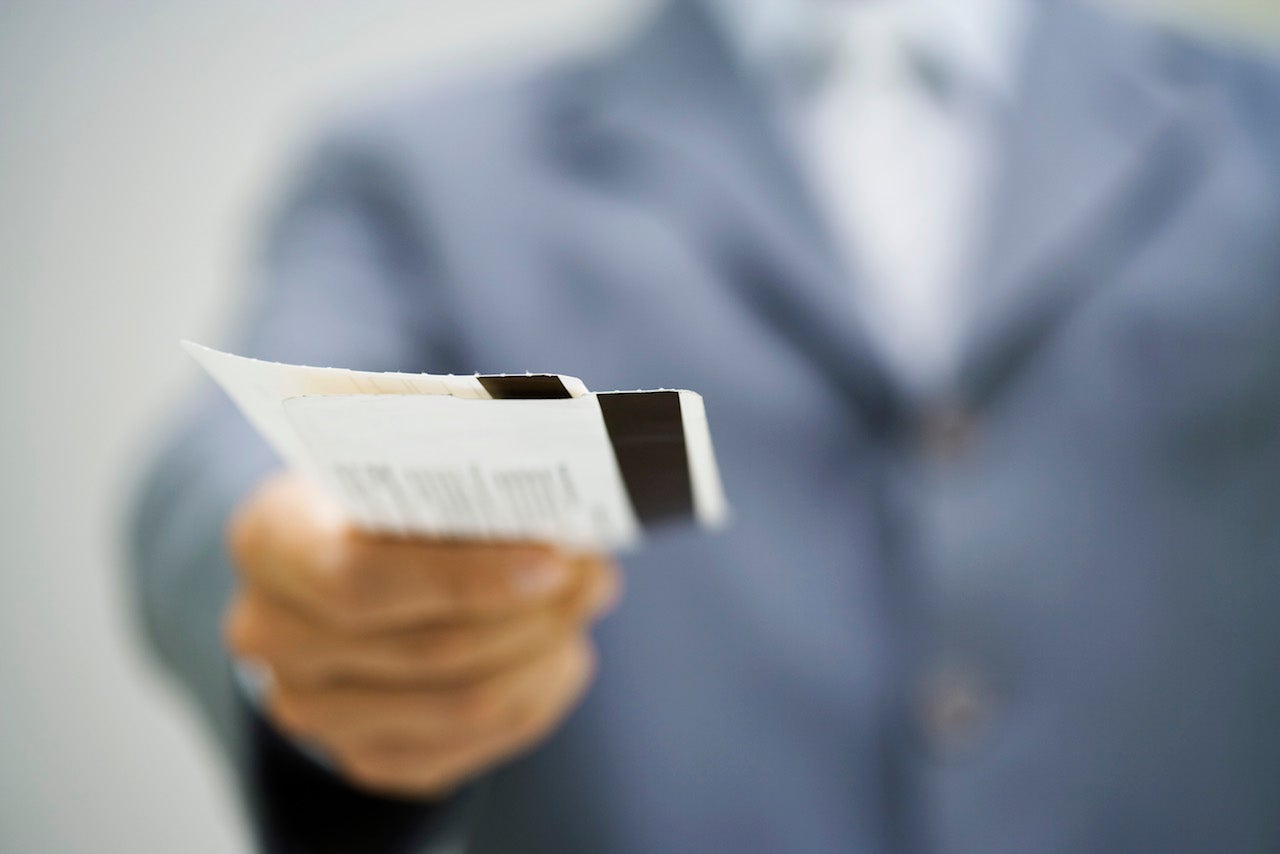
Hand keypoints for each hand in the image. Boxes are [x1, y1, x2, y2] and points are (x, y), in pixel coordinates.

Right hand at [222, 472, 619, 798]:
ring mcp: (311, 708)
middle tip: (594, 573)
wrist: (338, 564)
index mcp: (270, 543)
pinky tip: (558, 653)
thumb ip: (465, 484)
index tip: (553, 560)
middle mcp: (270, 635)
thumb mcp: (402, 460)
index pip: (360, 578)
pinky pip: (469, 744)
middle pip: (427, 648)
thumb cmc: (381, 496)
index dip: (464, 577)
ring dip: (542, 653)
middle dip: (531, 613)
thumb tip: (568, 525)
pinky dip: (532, 698)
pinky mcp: (363, 755)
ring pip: (459, 703)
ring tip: (584, 604)